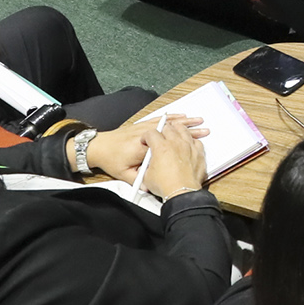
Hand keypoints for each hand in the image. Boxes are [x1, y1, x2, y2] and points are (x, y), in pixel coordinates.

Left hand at [84, 113, 210, 179]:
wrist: (98, 146)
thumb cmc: (111, 161)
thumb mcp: (124, 175)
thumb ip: (139, 180)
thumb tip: (152, 188)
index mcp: (142, 147)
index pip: (165, 144)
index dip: (181, 144)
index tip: (195, 146)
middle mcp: (145, 134)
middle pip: (171, 130)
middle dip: (189, 130)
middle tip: (205, 131)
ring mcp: (144, 127)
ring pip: (168, 122)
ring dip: (184, 121)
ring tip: (199, 120)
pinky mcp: (142, 124)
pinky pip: (160, 118)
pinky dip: (172, 117)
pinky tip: (182, 116)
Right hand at [139, 116, 208, 198]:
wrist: (182, 192)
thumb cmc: (166, 185)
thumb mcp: (147, 176)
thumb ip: (146, 166)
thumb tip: (146, 167)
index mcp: (161, 147)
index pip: (151, 133)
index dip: (147, 136)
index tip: (147, 140)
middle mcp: (175, 143)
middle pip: (168, 128)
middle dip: (162, 130)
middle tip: (161, 134)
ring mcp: (188, 146)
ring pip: (183, 130)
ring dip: (178, 129)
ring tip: (176, 130)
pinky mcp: (198, 152)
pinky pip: (196, 141)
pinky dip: (192, 141)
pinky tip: (189, 143)